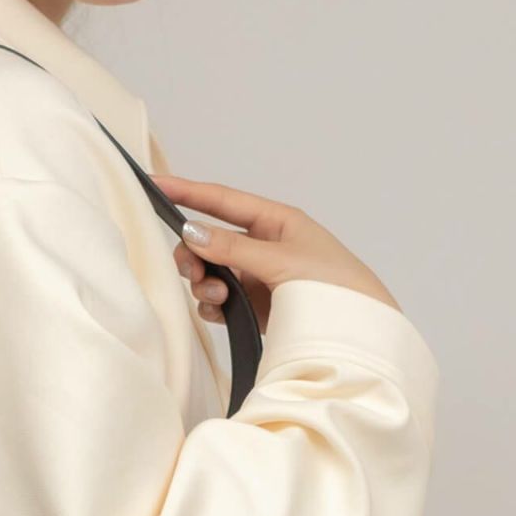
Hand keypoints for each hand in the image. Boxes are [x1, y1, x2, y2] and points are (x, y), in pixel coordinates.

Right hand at [150, 173, 401, 329]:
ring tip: (217, 297)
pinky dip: (212, 303)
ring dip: (203, 282)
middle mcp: (261, 245)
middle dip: (193, 254)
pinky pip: (218, 297)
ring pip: (209, 270)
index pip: (221, 200)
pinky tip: (221, 311)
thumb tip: (191, 232)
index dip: (186, 191)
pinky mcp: (254, 304)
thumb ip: (233, 248)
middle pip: (207, 239)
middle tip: (192, 272)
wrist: (360, 332)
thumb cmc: (335, 285)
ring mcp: (256, 275)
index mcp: (274, 221)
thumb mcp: (281, 261)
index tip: (154, 183)